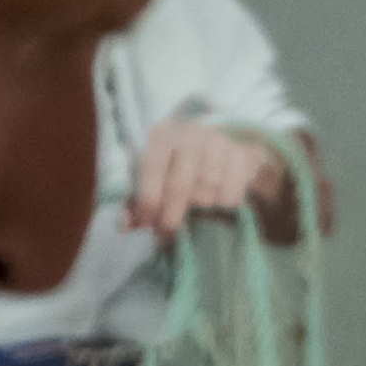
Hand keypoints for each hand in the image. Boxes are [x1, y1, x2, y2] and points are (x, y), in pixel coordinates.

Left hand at [127, 117, 297, 239]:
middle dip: (171, 214)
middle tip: (168, 232)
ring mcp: (218, 142)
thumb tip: (123, 225)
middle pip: (180, 184)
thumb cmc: (177, 170)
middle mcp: (190, 133)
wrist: (221, 154)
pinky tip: (219, 202)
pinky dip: (224, 205)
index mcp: (161, 135)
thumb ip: (134, 204)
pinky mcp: (242, 155)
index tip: (146, 224)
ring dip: (200, 209)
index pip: (150, 168)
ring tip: (197, 210)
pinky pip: (231, 193)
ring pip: (207, 190)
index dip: (147, 200)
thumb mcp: (152, 181)